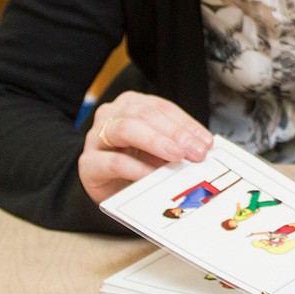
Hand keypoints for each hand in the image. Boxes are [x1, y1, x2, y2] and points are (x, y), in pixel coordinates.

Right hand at [77, 91, 213, 204]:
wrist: (106, 189)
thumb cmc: (134, 164)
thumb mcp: (158, 150)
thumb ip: (176, 144)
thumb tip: (202, 148)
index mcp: (131, 105)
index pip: (162, 108)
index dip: (186, 124)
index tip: (206, 142)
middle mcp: (112, 115)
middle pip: (145, 115)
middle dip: (175, 132)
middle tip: (195, 151)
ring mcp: (96, 137)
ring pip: (126, 129)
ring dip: (156, 142)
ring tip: (177, 156)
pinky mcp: (88, 164)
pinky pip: (113, 161)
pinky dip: (136, 168)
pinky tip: (152, 175)